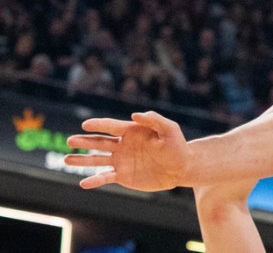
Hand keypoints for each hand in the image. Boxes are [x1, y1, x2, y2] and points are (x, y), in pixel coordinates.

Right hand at [65, 111, 188, 190]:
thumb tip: (135, 114)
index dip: (99, 124)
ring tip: (67, 159)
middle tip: (69, 140)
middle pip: (100, 142)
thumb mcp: (169, 129)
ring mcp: (121, 161)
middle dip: (85, 141)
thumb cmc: (177, 146)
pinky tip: (83, 183)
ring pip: (97, 160)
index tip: (85, 124)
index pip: (112, 126)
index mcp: (132, 131)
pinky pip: (105, 177)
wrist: (181, 167)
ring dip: (82, 160)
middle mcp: (123, 145)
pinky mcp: (123, 176)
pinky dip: (94, 180)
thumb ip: (154, 120)